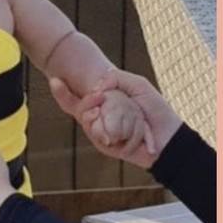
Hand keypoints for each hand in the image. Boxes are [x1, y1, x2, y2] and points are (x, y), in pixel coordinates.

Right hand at [50, 69, 180, 169]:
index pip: (77, 97)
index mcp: (104, 103)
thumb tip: (96, 86)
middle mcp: (100, 117)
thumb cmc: (155, 110)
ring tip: (106, 107)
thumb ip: (115, 78)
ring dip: (95, 111)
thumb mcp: (137, 85)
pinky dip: (105, 127)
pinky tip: (114, 126)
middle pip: (79, 109)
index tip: (54, 80)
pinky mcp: (105, 145)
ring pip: (86, 120)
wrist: (168, 136)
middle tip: (98, 94)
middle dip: (83, 101)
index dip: (62, 91)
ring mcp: (101, 132)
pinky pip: (97, 133)